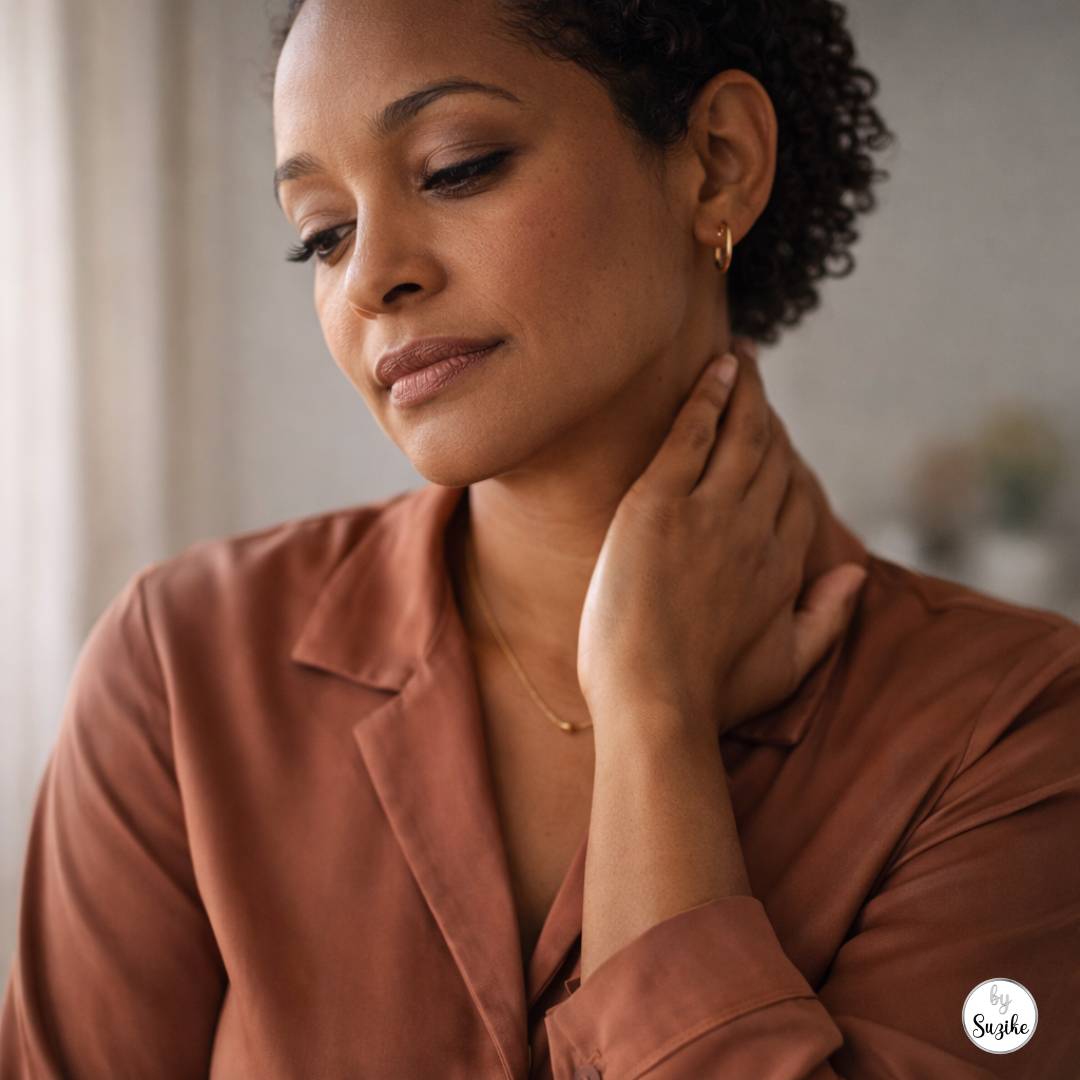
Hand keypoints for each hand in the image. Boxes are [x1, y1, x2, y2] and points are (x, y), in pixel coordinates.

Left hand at [576, 338, 867, 743]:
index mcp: (782, 568)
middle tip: (756, 376)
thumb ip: (826, 621)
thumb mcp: (786, 668)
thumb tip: (858, 576)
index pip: (795, 495)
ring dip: (744, 390)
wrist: (653, 703)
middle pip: (771, 456)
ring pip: (739, 435)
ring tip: (741, 355)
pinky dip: (709, 397)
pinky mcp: (659, 504)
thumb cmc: (710, 696)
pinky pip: (692, 434)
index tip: (777, 435)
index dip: (788, 458)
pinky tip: (717, 367)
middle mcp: (754, 530)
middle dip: (766, 414)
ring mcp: (709, 512)